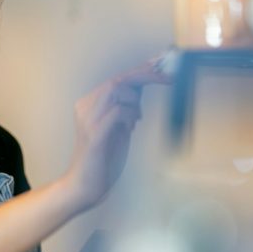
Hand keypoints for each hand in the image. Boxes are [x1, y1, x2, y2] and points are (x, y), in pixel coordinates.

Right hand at [64, 60, 170, 210]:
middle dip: (145, 76)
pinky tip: (130, 128)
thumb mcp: (119, 127)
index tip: (162, 67)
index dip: (141, 70)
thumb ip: (126, 108)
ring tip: (135, 120)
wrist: (86, 184)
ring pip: (116, 90)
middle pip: (117, 80)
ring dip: (134, 102)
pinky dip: (130, 116)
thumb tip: (141, 89)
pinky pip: (117, 111)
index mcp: (89, 103)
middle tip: (167, 79)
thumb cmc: (103, 158)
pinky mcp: (94, 134)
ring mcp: (88, 119)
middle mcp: (85, 107)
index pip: (116, 79)